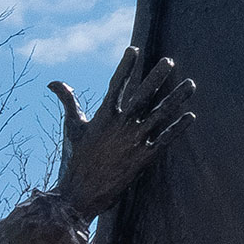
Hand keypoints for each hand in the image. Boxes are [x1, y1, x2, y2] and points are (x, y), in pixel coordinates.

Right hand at [53, 48, 194, 217]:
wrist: (79, 195)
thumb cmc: (75, 159)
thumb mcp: (72, 128)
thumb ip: (68, 102)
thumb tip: (53, 82)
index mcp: (103, 116)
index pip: (116, 84)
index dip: (125, 66)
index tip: (134, 49)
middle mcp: (121, 125)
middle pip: (142, 95)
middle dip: (156, 77)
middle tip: (169, 61)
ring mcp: (134, 141)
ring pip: (160, 114)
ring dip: (176, 99)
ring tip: (191, 84)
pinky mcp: (144, 158)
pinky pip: (165, 139)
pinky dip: (178, 128)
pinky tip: (191, 116)